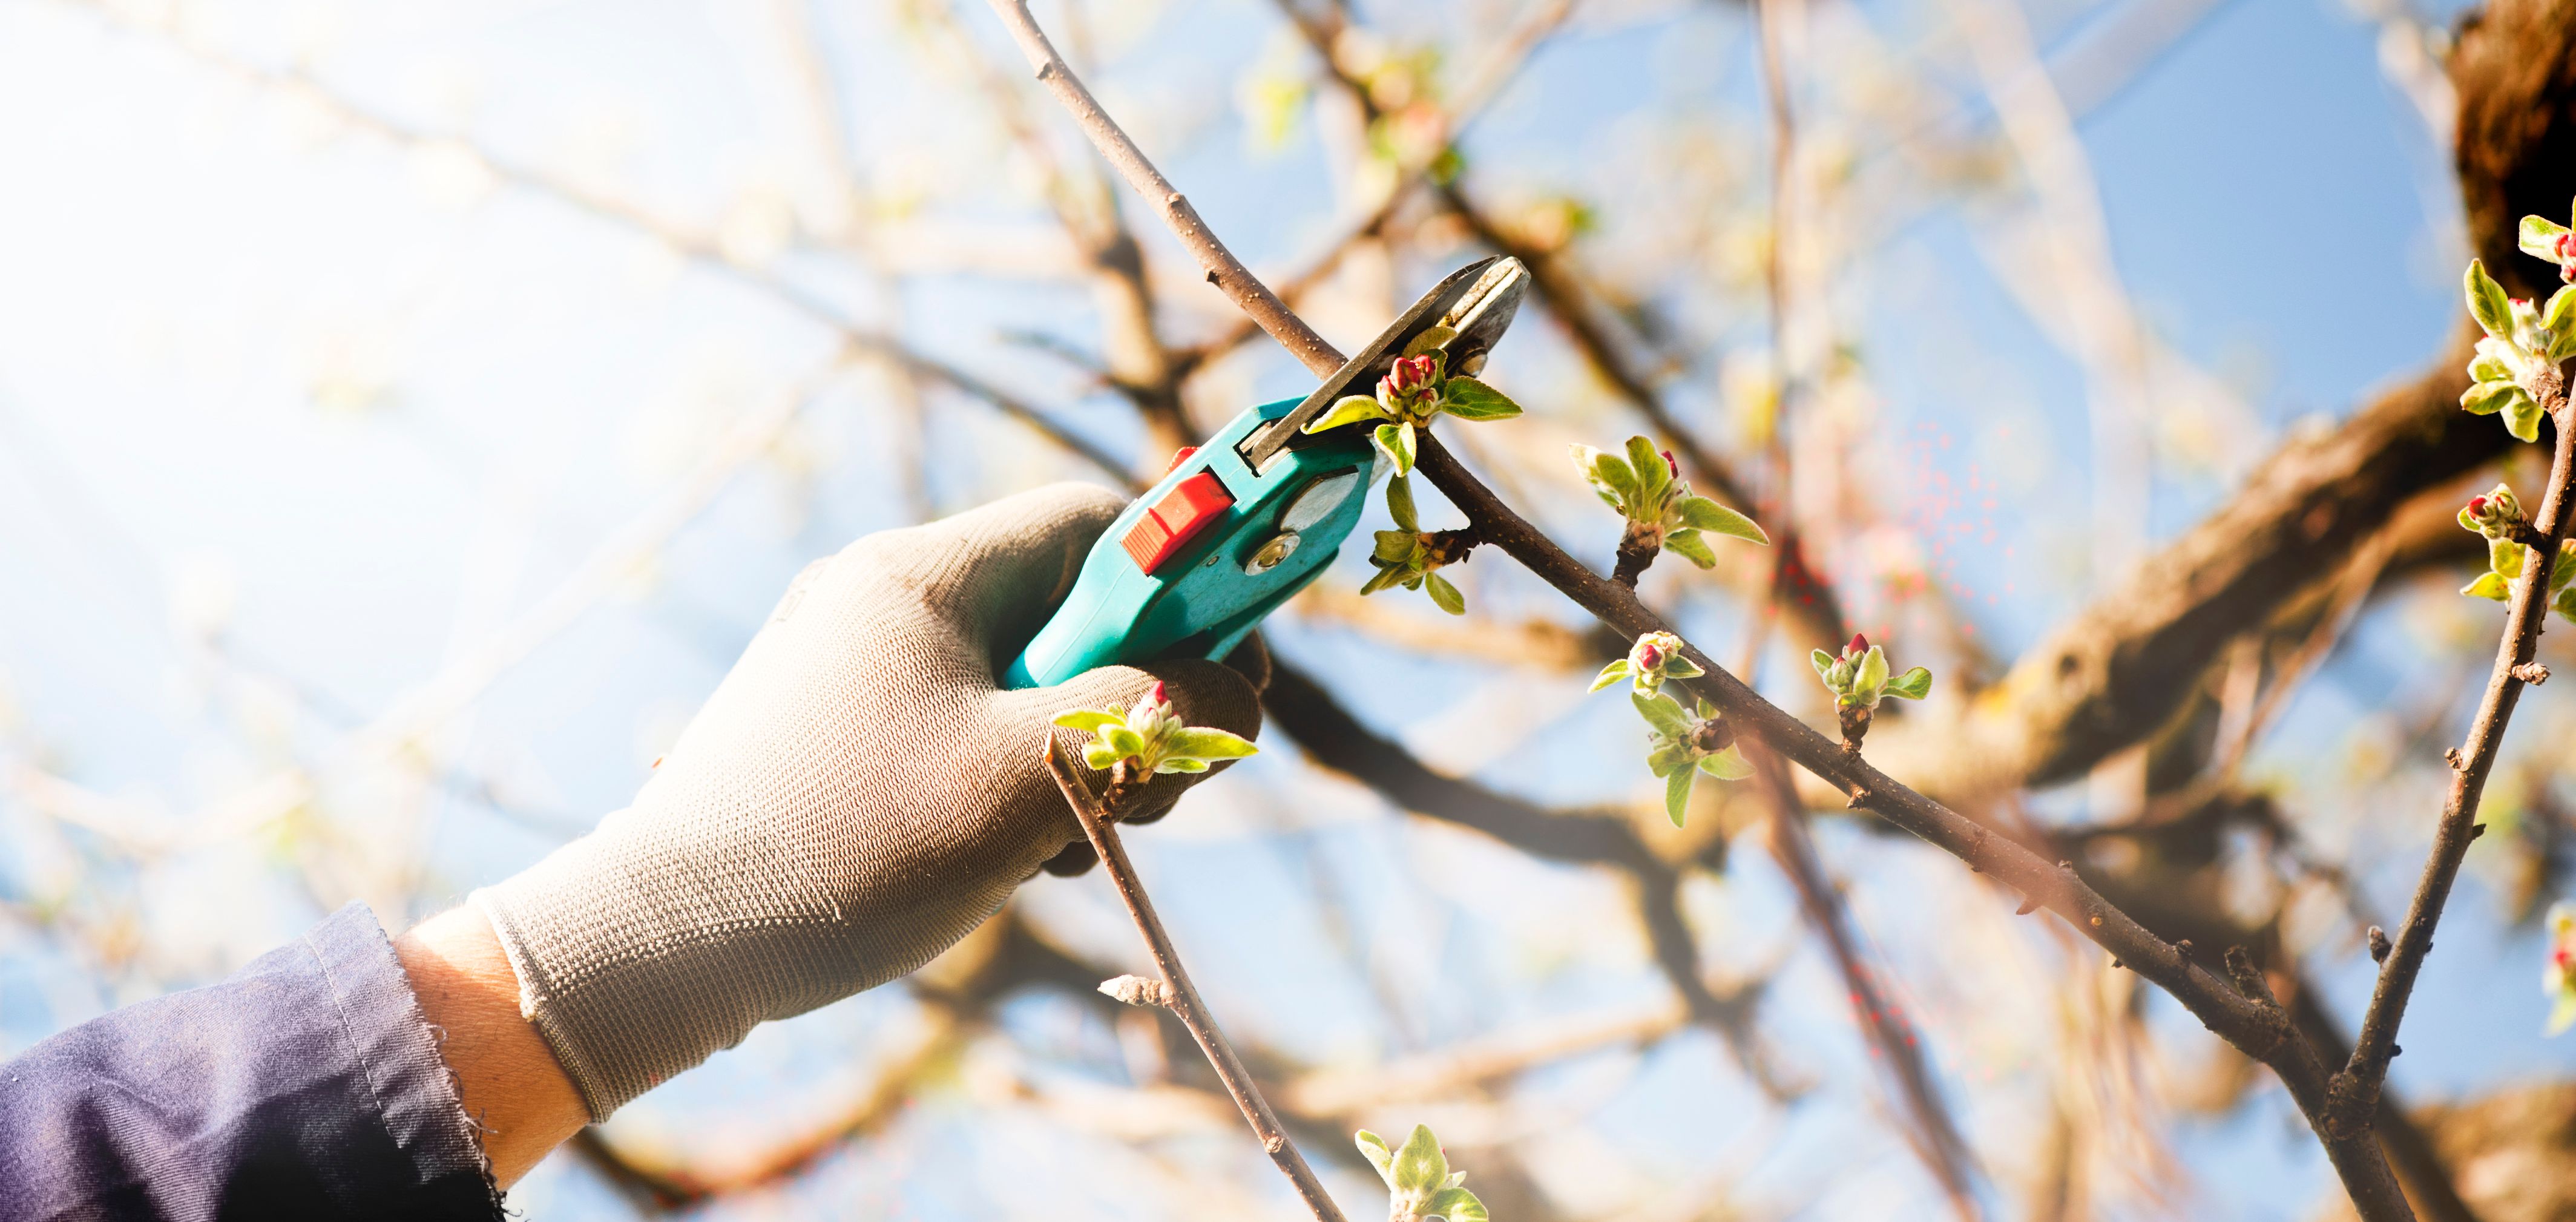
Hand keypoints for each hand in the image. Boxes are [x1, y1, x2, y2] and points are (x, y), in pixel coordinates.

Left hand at [466, 484, 1262, 1120]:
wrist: (664, 942)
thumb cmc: (847, 845)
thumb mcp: (1030, 778)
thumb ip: (1149, 715)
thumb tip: (1237, 689)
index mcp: (927, 574)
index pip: (1099, 526)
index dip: (1185, 587)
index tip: (1225, 676)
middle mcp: (885, 597)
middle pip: (1070, 611)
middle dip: (1136, 698)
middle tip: (1153, 790)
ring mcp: (854, 666)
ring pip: (1024, 683)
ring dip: (1078, 756)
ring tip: (1059, 842)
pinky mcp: (835, 733)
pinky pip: (965, 729)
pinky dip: (1012, 782)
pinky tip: (1001, 857)